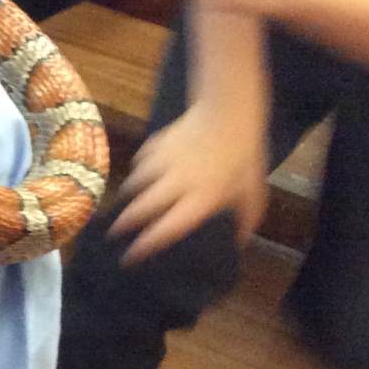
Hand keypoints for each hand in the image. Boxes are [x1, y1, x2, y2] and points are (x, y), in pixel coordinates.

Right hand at [110, 102, 267, 262]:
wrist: (228, 112)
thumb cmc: (245, 156)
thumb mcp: (253, 192)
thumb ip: (246, 219)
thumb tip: (239, 243)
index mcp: (199, 199)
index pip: (166, 229)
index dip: (146, 245)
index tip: (131, 257)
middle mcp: (174, 184)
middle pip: (141, 208)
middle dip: (125, 223)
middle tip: (115, 233)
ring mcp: (161, 163)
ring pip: (135, 183)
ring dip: (130, 195)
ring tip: (127, 203)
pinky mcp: (156, 144)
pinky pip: (141, 160)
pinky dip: (139, 169)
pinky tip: (143, 172)